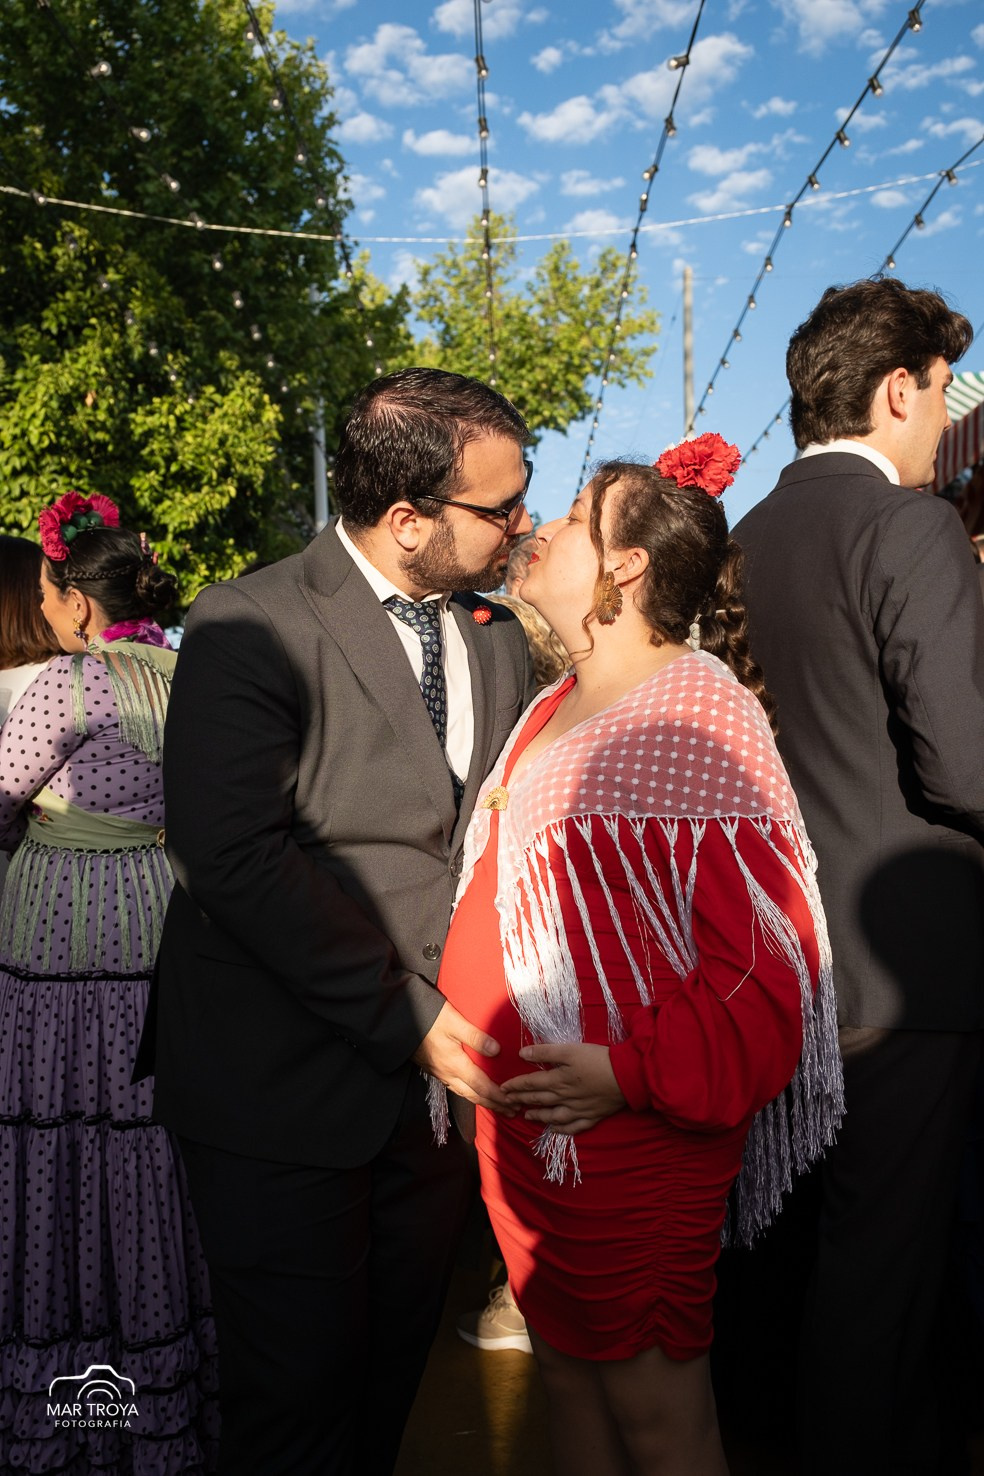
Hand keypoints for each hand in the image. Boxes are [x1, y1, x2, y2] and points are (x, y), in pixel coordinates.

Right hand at [412, 1001, 515, 1114]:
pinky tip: (473, 1091)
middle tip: (512, 1112)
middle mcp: (447, 1073)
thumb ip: (476, 1037)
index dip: (498, 1096)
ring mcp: (439, 1073)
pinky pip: (456, 1088)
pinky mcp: (434, 1069)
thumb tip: (497, 1051)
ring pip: (464, 1093)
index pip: (481, 1086)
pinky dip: (470, 1094)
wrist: (399, 1020)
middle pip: (474, 1095)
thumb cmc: (428, 1017)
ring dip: (482, 1101)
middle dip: (494, 1104)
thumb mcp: (453, 1022)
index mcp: (454, 1064)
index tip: (514, 1103)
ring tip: (497, 1106)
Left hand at [501, 1042, 625, 1134]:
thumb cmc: (598, 1059)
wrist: (627, 1077)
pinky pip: (573, 1127)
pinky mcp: (592, 1116)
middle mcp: (565, 1098)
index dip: (515, 1085)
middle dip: (522, 1100)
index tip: (503, 1088)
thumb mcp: (570, 1050)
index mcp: (558, 1080)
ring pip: (553, 1116)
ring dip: (538, 1116)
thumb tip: (522, 1054)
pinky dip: (562, 1130)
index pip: (531, 1083)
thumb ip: (545, 1052)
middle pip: (539, 1100)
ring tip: (527, 1116)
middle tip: (508, 1102)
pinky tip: (555, 1129)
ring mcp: (578, 1110)